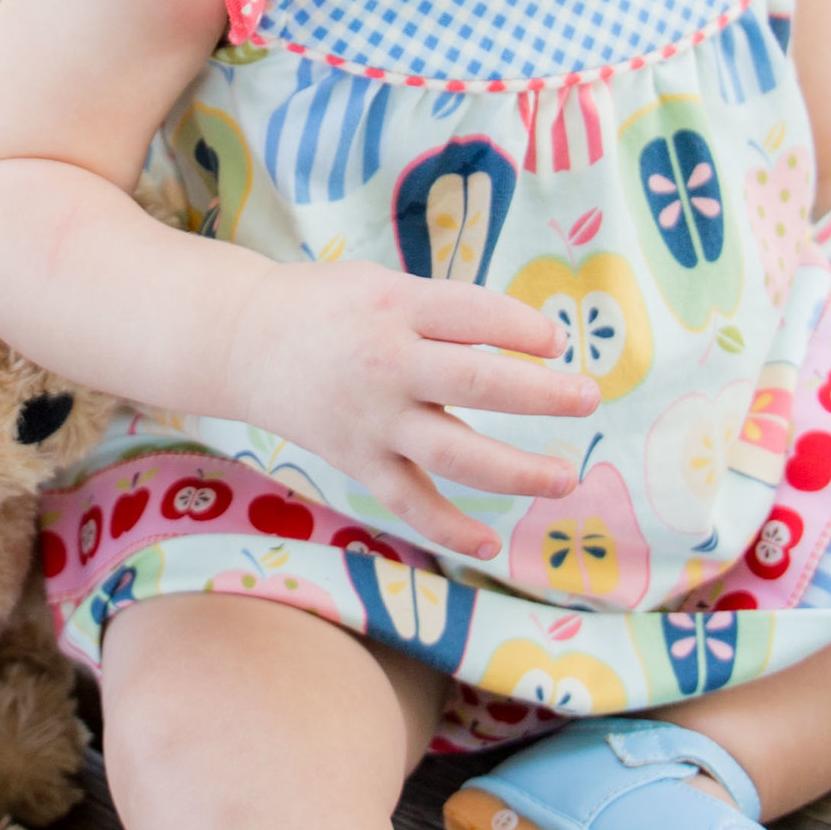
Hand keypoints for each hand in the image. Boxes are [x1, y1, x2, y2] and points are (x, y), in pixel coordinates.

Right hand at [223, 261, 598, 561]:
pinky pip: (408, 501)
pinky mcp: (358, 459)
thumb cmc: (328, 305)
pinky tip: (488, 544)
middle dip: (540, 394)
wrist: (242, 341)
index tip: (556, 343)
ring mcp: (372, 419)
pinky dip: (447, 528)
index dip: (523, 328)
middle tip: (588, 399)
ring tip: (564, 479)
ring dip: (516, 470)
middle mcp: (386, 363)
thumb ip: (446, 312)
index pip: (475, 314)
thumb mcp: (384, 285)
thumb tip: (528, 344)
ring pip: (453, 453)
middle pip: (476, 382)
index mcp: (395, 306)